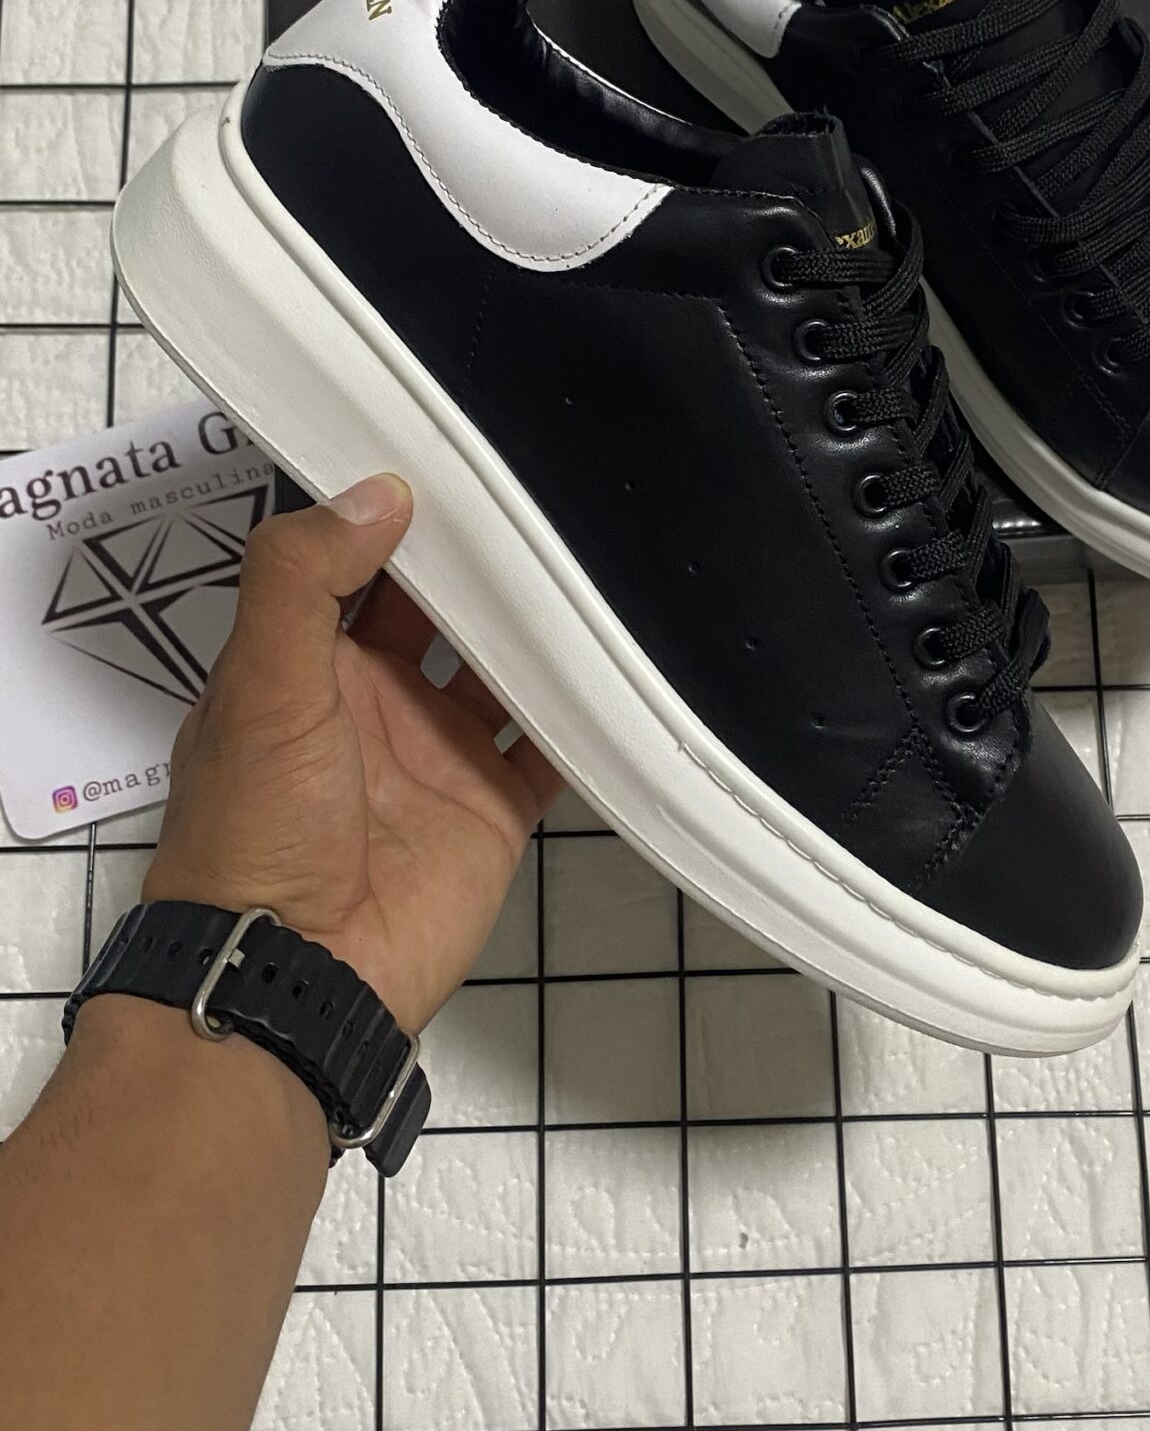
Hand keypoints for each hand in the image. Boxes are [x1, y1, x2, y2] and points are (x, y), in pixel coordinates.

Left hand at [143, 475, 560, 1033]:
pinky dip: (582, 712)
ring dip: (534, 624)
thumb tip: (373, 496)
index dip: (388, 514)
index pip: (351, 566)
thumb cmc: (252, 838)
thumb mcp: (259, 687)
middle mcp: (372, 702)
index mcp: (302, 665)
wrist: (298, 973)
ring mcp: (436, 754)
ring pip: (500, 667)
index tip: (442, 457)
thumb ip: (303, 582)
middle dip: (476, 560)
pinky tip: (616, 661)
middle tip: (532, 491)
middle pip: (436, 608)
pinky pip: (549, 747)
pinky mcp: (490, 808)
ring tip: (585, 555)